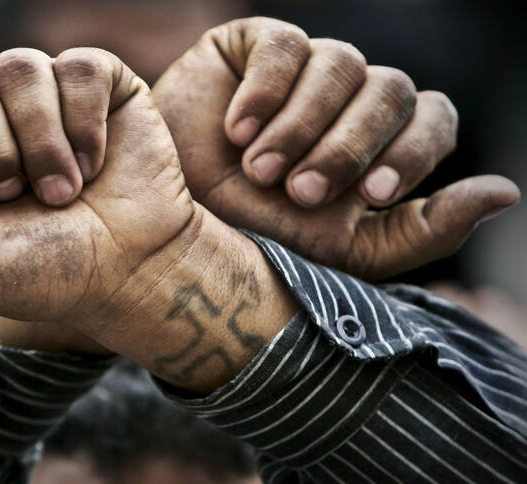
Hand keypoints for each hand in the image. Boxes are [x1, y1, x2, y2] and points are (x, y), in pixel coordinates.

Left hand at [0, 48, 193, 323]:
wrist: (123, 276)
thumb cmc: (37, 274)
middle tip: (17, 197)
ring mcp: (43, 95)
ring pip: (18, 66)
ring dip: (42, 145)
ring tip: (64, 191)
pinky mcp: (97, 85)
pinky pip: (78, 68)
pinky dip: (86, 126)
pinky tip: (95, 164)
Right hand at [153, 17, 520, 279]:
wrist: (172, 223)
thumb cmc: (256, 240)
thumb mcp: (343, 254)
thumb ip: (423, 229)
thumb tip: (506, 191)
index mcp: (378, 145)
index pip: (431, 121)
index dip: (413, 151)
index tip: (375, 195)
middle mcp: (347, 102)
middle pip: (390, 88)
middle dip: (348, 146)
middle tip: (301, 192)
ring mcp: (304, 70)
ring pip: (342, 63)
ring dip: (302, 125)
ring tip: (258, 170)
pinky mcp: (256, 46)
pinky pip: (285, 46)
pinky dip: (267, 90)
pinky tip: (238, 131)